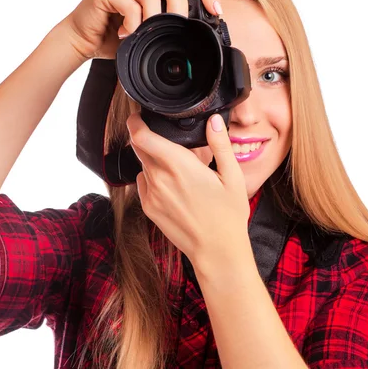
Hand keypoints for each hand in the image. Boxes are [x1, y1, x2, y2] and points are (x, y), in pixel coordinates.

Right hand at [64, 0, 221, 59]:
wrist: (79, 41)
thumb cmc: (112, 38)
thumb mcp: (147, 37)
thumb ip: (166, 31)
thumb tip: (196, 42)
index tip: (216, 13)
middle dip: (182, 10)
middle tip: (180, 29)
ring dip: (154, 20)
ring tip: (146, 36)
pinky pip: (130, 4)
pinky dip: (133, 24)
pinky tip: (125, 35)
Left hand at [126, 111, 250, 264]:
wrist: (217, 251)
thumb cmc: (228, 215)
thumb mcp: (232, 176)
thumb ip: (220, 144)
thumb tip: (213, 121)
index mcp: (179, 165)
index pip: (142, 136)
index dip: (135, 123)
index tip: (138, 116)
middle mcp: (159, 178)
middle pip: (140, 148)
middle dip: (149, 140)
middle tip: (170, 143)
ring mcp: (151, 194)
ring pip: (143, 165)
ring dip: (154, 160)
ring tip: (178, 170)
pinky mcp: (148, 208)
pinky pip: (143, 183)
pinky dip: (153, 178)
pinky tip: (173, 186)